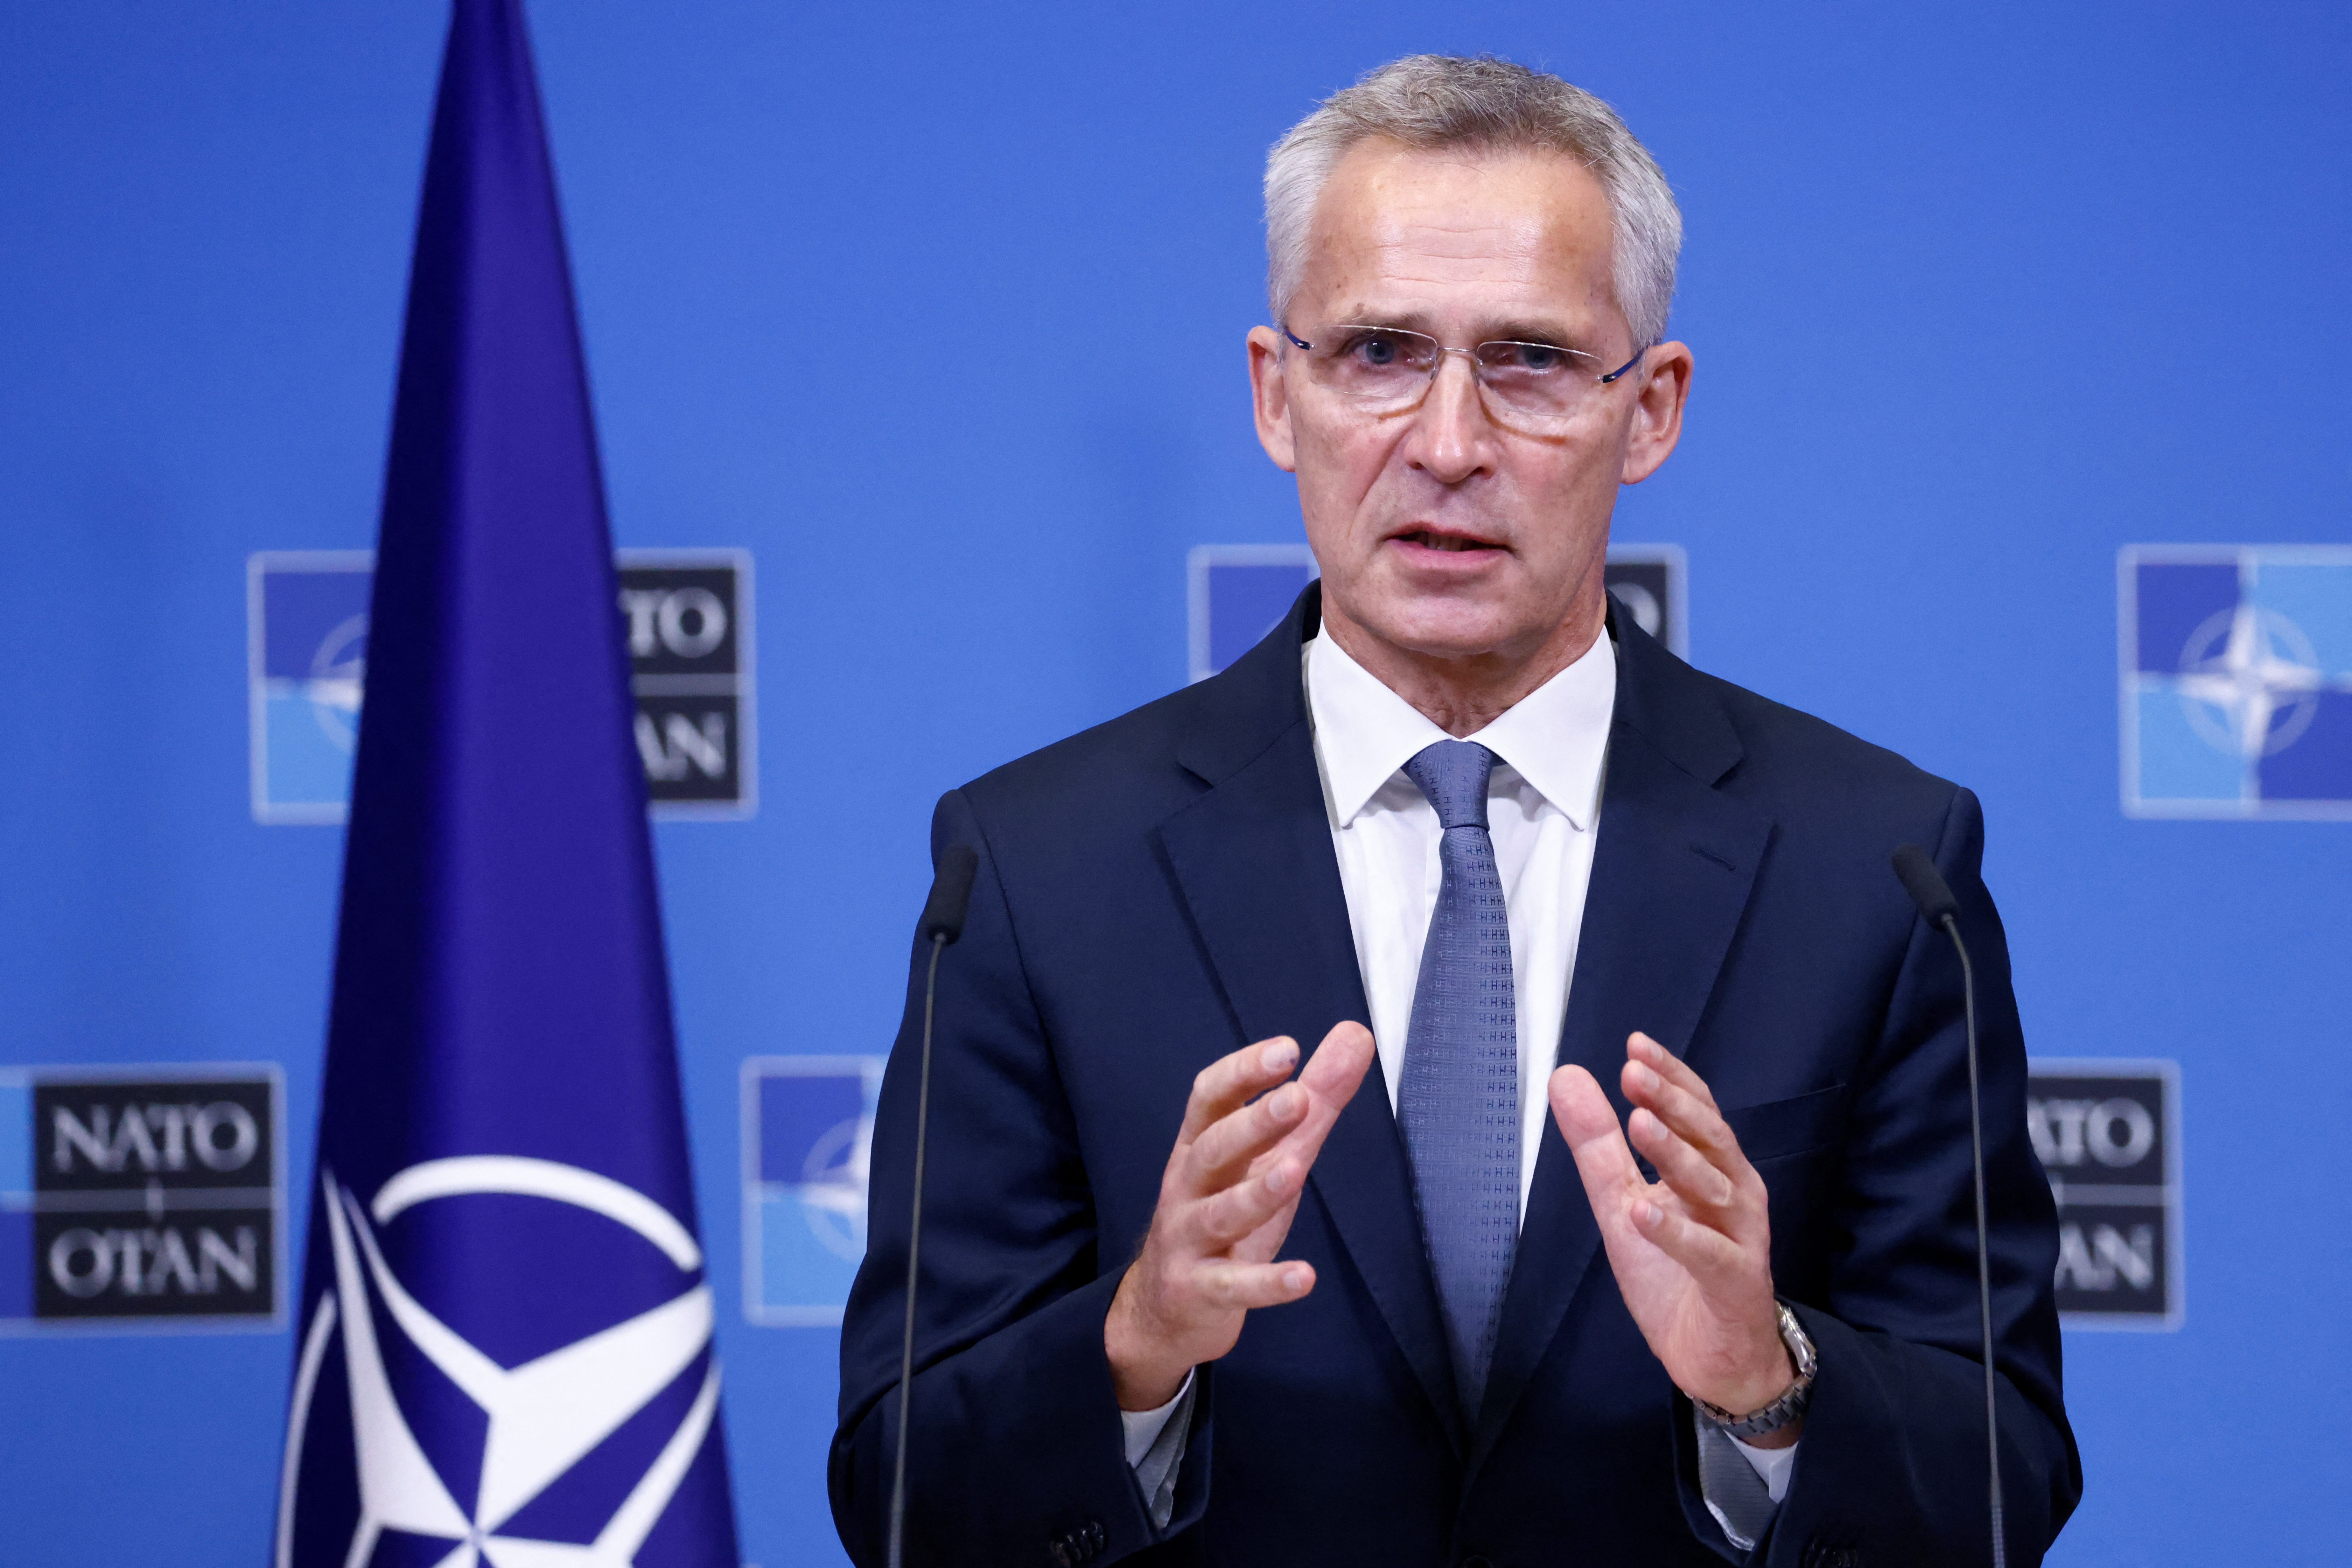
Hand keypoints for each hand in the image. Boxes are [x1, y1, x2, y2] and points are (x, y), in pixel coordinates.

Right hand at [1105, 1022, 1375, 1409]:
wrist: (1164, 1309)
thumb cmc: (1224, 1214)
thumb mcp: (1271, 1154)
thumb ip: (1314, 1098)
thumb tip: (1357, 1034)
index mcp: (1200, 1146)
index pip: (1210, 1098)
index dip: (1244, 1071)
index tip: (1287, 1049)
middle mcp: (1188, 1187)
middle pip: (1213, 1148)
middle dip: (1252, 1123)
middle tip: (1296, 1097)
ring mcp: (1188, 1240)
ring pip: (1219, 1213)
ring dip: (1256, 1193)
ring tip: (1294, 1170)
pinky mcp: (1199, 1291)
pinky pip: (1232, 1286)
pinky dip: (1268, 1283)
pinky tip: (1305, 1277)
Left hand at [1550, 1032, 1797, 1443]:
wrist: (1713, 1354)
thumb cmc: (1674, 1272)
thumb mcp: (1621, 1203)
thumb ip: (1598, 1144)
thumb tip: (1567, 1076)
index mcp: (1711, 1168)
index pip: (1697, 1110)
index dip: (1670, 1077)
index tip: (1635, 1045)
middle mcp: (1734, 1193)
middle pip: (1709, 1138)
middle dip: (1673, 1103)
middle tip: (1634, 1072)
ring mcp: (1742, 1237)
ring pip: (1714, 1186)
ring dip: (1676, 1154)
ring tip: (1639, 1123)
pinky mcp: (1738, 1282)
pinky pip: (1708, 1253)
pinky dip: (1676, 1233)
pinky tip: (1643, 1213)